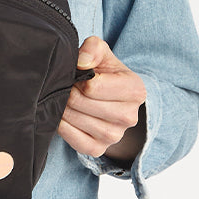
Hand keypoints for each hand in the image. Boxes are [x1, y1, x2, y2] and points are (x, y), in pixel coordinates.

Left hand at [59, 37, 146, 159]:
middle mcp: (130, 116)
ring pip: (77, 121)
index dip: (78, 78)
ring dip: (63, 108)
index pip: (93, 86)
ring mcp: (115, 136)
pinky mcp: (99, 149)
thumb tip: (82, 62)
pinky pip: (75, 141)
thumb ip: (93, 48)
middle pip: (82, 103)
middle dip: (69, 92)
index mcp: (135, 90)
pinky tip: (63, 116)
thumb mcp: (101, 53)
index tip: (78, 75)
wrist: (107, 98)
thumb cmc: (103, 72)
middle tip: (67, 87)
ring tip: (65, 99)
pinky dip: (63, 127)